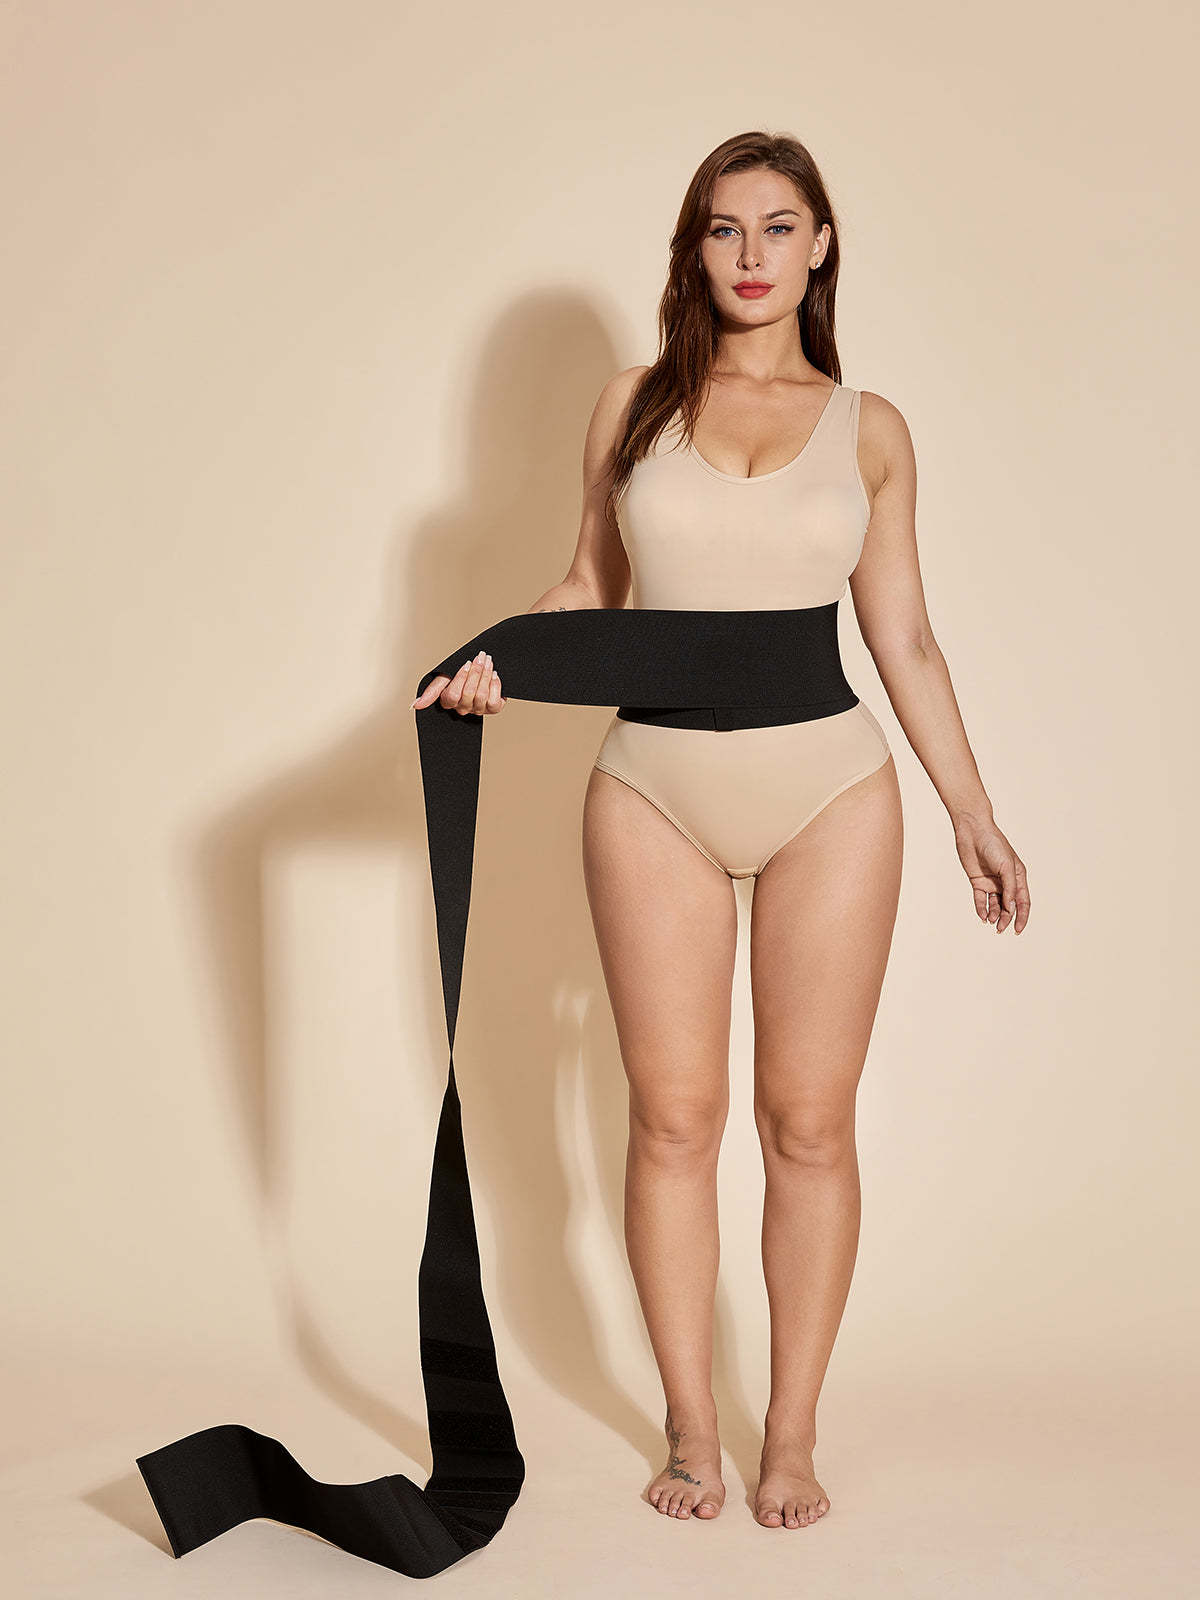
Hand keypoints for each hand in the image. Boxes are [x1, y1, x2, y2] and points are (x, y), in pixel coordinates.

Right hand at [410, 650, 506, 715]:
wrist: (481, 670)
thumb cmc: (460, 673)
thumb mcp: (444, 678)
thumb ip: (431, 691)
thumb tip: (415, 706)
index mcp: (448, 702)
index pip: (452, 695)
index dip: (461, 679)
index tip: (466, 663)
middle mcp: (463, 708)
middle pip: (469, 693)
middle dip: (476, 672)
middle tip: (480, 657)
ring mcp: (478, 710)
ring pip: (481, 696)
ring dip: (486, 676)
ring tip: (488, 662)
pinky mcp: (493, 709)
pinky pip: (494, 702)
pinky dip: (495, 686)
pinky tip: (494, 675)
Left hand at [953, 815, 1029, 933]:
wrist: (973, 831)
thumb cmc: (994, 844)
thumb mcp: (1006, 866)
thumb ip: (1009, 888)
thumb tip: (1011, 908)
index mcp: (1018, 877)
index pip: (1023, 902)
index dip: (1022, 917)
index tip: (1017, 931)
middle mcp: (1006, 881)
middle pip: (1008, 906)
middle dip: (1006, 919)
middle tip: (1000, 929)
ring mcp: (991, 882)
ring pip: (995, 905)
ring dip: (994, 915)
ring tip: (991, 921)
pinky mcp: (977, 881)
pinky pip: (980, 899)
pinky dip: (981, 909)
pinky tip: (982, 916)